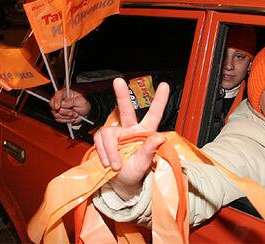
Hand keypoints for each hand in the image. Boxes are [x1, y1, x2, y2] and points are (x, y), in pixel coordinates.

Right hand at [50, 88, 90, 124]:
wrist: (85, 113)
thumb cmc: (83, 104)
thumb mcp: (81, 101)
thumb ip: (72, 101)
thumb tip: (63, 103)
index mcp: (66, 93)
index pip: (58, 94)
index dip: (56, 101)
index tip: (58, 107)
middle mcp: (60, 99)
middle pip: (53, 105)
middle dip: (64, 111)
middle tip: (72, 113)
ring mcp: (58, 107)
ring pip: (56, 113)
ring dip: (66, 116)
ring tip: (74, 115)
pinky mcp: (58, 114)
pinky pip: (58, 119)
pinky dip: (65, 120)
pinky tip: (71, 118)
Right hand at [94, 78, 168, 196]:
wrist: (120, 184)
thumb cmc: (135, 173)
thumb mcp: (144, 163)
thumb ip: (150, 150)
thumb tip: (160, 136)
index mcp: (144, 133)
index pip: (154, 114)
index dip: (159, 100)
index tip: (165, 85)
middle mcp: (130, 129)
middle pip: (126, 110)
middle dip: (121, 95)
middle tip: (118, 81)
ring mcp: (116, 134)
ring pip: (108, 133)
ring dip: (110, 150)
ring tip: (115, 165)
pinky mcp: (104, 140)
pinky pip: (99, 141)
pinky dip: (103, 153)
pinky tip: (108, 163)